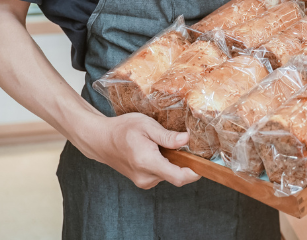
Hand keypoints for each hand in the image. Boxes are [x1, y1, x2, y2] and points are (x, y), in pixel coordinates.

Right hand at [76, 112, 200, 189]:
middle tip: (180, 143)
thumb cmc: (122, 129)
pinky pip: (161, 174)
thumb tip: (187, 140)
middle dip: (183, 162)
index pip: (178, 177)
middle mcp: (146, 177)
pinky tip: (155, 151)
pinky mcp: (143, 181)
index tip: (204, 162)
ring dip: (172, 162)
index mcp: (147, 162)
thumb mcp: (145, 125)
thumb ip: (166, 135)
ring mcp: (143, 181)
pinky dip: (164, 164)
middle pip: (176, 176)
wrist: (101, 139)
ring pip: (169, 174)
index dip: (195, 172)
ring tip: (161, 145)